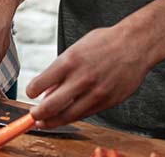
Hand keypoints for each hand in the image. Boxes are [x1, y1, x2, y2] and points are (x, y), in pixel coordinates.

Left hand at [27, 22, 155, 128]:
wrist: (134, 45)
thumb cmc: (106, 42)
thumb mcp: (78, 48)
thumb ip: (63, 68)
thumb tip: (49, 87)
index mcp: (69, 60)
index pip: (41, 82)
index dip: (32, 91)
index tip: (30, 93)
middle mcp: (80, 79)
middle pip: (50, 105)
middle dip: (37, 114)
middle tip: (33, 115)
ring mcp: (94, 93)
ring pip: (67, 115)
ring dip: (52, 121)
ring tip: (44, 122)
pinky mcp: (106, 102)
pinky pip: (84, 114)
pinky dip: (72, 117)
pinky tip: (66, 117)